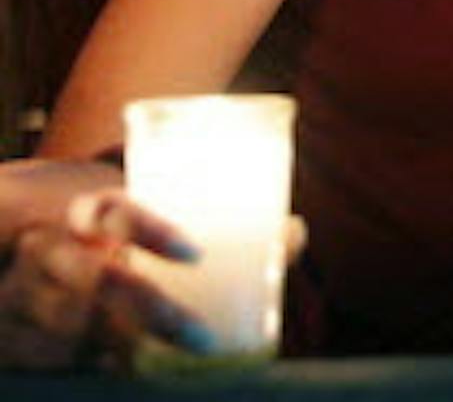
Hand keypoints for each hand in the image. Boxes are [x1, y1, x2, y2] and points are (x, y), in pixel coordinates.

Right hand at [0, 191, 212, 369]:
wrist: (12, 246)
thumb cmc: (99, 224)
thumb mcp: (134, 208)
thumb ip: (205, 217)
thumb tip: (293, 235)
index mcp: (85, 212)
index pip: (112, 212)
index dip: (152, 230)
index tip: (196, 253)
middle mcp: (54, 254)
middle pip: (98, 284)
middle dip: (154, 314)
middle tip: (204, 339)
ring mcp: (32, 300)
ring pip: (78, 332)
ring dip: (133, 352)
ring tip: (186, 360)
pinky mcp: (22, 341)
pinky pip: (60, 362)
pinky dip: (101, 369)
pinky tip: (142, 375)